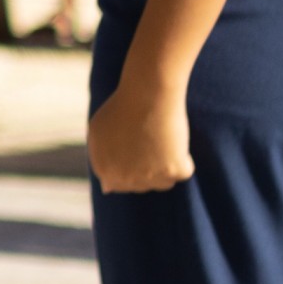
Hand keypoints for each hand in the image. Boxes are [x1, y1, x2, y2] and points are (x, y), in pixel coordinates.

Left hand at [90, 77, 193, 191]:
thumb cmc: (122, 108)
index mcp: (104, 170)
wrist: (146, 95)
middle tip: (148, 143)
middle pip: (142, 186)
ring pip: (163, 182)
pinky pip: (184, 170)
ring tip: (159, 140)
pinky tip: (174, 140)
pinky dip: (184, 158)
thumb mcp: (98, 133)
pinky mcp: (173, 171)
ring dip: (164, 167)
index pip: (118, 185)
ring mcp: (149, 177)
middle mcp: (125, 178)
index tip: (135, 154)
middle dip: (145, 169)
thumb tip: (107, 188)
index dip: (129, 168)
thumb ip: (101, 159)